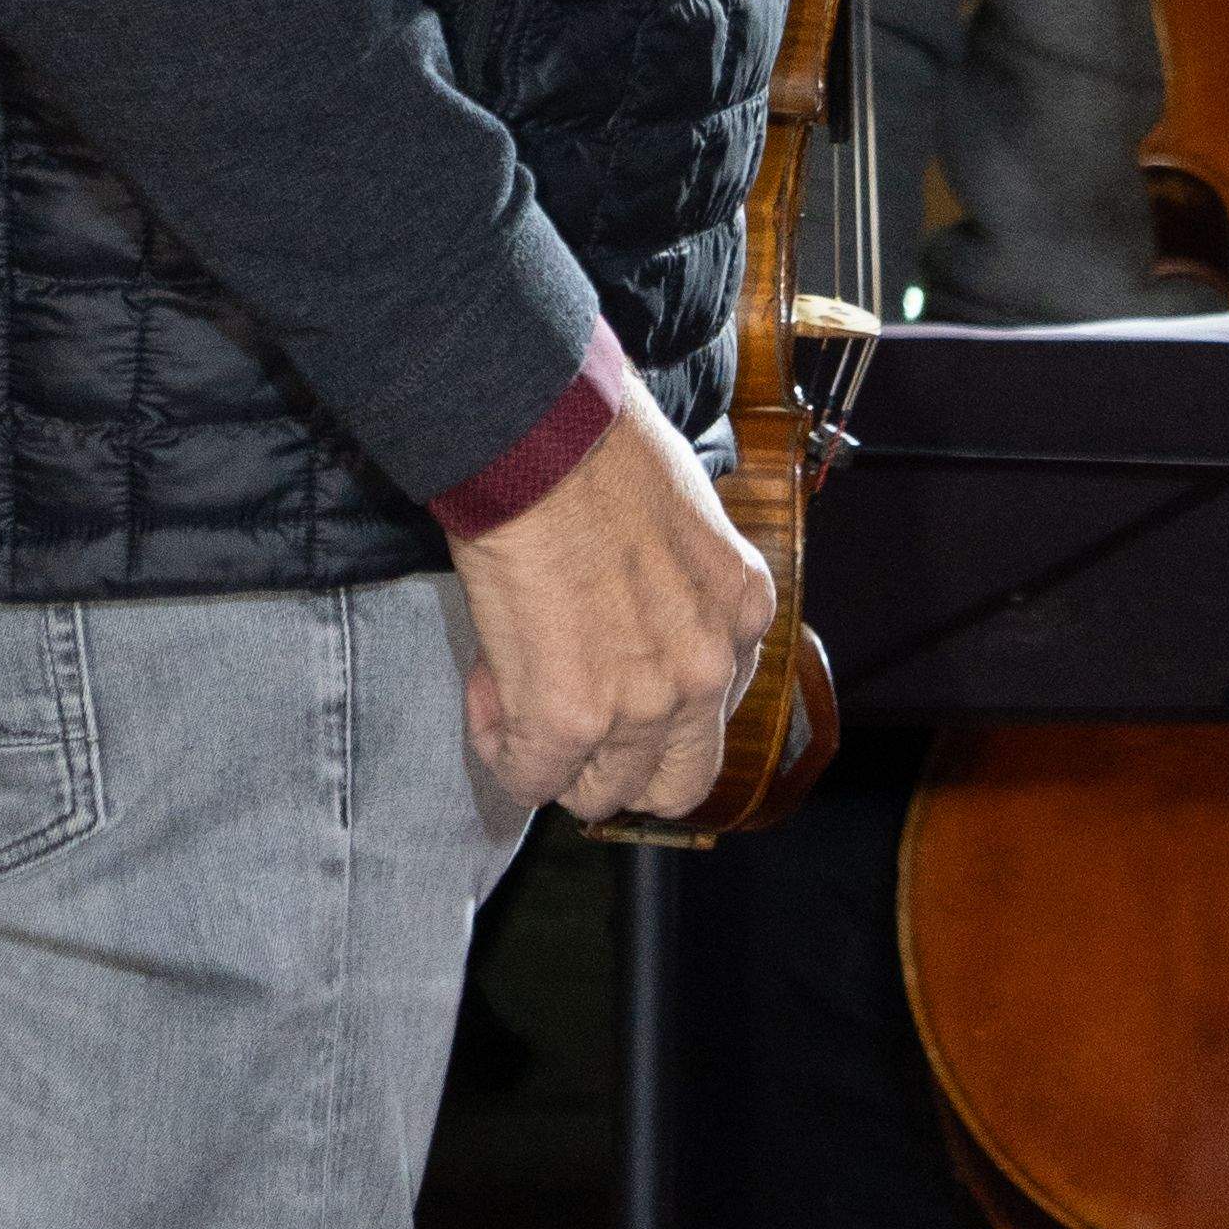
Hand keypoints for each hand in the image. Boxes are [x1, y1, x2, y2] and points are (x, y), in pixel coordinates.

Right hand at [444, 376, 776, 825]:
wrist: (541, 434)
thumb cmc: (597, 441)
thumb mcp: (685, 512)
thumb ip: (677, 582)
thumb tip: (629, 608)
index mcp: (742, 612)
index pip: (715, 709)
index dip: (652, 700)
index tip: (608, 668)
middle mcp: (706, 671)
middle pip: (676, 782)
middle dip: (621, 766)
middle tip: (572, 717)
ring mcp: (644, 705)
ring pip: (600, 794)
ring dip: (555, 758)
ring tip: (516, 687)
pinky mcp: (570, 720)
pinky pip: (529, 778)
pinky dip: (500, 746)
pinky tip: (487, 687)